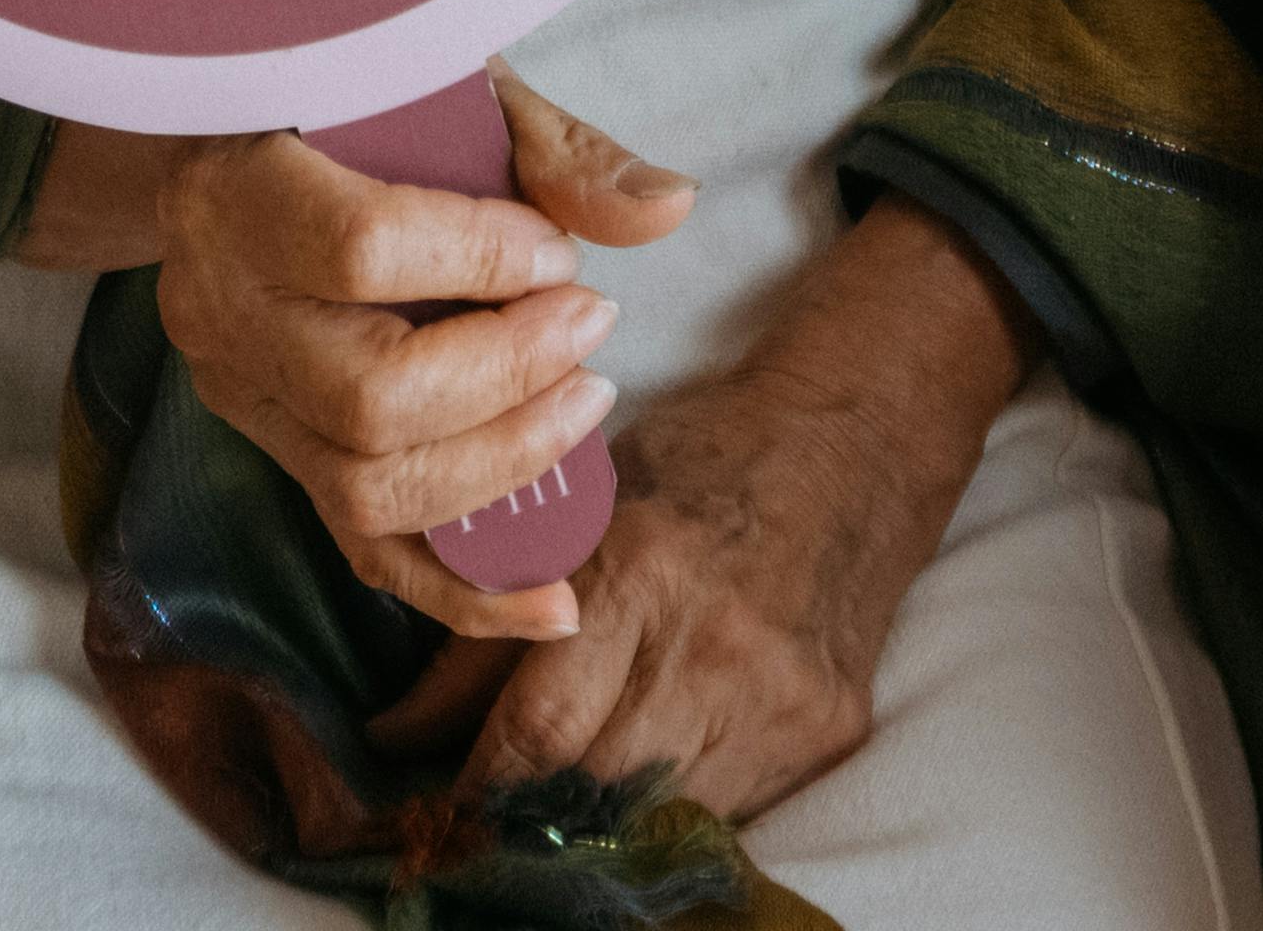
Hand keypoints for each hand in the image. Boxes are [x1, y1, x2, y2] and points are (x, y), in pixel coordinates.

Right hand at [142, 69, 695, 642]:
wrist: (244, 140)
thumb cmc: (358, 102)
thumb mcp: (446, 89)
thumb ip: (554, 151)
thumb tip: (667, 211)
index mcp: (235, 190)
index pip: (361, 252)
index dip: (483, 258)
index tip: (558, 250)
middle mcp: (217, 306)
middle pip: (369, 395)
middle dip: (508, 375)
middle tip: (592, 326)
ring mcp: (240, 394)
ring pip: (366, 487)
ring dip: (503, 463)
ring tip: (585, 405)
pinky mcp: (278, 454)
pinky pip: (362, 550)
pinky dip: (464, 591)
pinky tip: (553, 601)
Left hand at [422, 323, 986, 820]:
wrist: (857, 443)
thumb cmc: (702, 461)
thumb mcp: (586, 511)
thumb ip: (495, 620)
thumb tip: (405, 727)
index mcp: (641, 570)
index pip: (536, 726)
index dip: (476, 784)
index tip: (435, 803)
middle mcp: (713, 645)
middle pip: (591, 787)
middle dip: (525, 814)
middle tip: (483, 815)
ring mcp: (778, 698)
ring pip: (656, 815)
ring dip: (598, 821)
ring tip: (556, 803)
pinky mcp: (826, 731)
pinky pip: (726, 808)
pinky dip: (671, 806)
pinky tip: (644, 779)